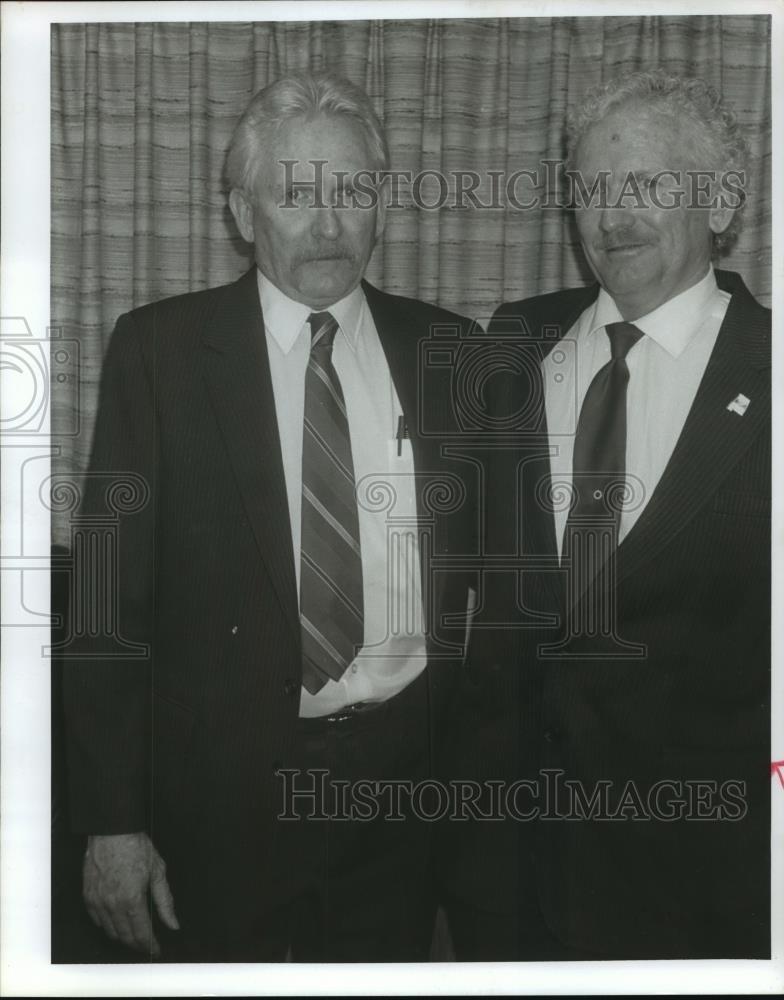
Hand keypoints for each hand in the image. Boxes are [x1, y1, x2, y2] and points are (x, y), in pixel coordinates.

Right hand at [83, 832, 179, 956]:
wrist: (112, 831)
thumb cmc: (136, 847)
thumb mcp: (158, 871)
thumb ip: (165, 901)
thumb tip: (173, 923)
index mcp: (132, 900)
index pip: (142, 933)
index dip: (150, 945)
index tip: (156, 950)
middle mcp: (112, 905)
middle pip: (125, 936)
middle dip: (137, 944)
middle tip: (146, 945)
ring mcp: (98, 902)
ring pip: (109, 931)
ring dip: (122, 937)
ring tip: (133, 935)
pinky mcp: (88, 896)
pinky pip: (96, 920)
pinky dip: (106, 925)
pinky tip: (115, 922)